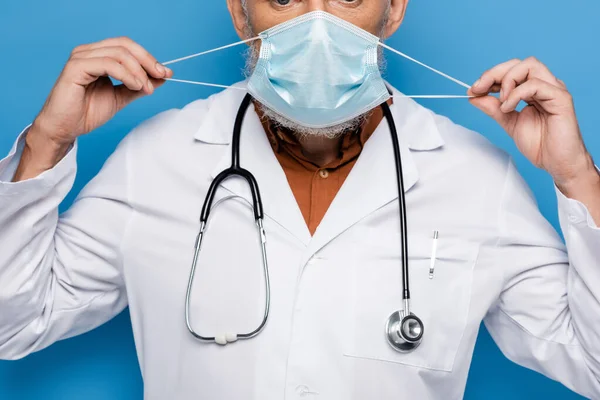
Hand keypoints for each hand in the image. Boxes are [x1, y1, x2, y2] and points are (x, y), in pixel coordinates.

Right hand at [30, 36, 172, 146]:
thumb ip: (139, 85)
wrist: (65, 129)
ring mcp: (81, 58)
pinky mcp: (75, 67)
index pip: (128, 46)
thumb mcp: (121, 97)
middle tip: (161, 76)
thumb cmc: (86, 112)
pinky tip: (135, 86)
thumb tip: (162, 77)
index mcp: (98, 55)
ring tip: (146, 88)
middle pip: (125, 45)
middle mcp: (88, 52)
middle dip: (147, 61)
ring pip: (118, 53)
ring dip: (138, 70)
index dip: (149, 57)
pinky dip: (126, 74)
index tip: (166, 73)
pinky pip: (107, 64)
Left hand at [468, 57, 596, 190]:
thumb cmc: (539, 144)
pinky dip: (516, 94)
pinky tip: (508, 108)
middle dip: (494, 73)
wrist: (556, 163)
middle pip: (519, 63)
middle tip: (478, 89)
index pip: (511, 70)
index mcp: (533, 89)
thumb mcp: (508, 122)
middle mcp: (545, 85)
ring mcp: (554, 89)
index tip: (473, 90)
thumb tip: (474, 96)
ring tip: (501, 102)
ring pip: (529, 65)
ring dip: (507, 80)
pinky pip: (535, 85)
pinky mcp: (561, 98)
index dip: (490, 76)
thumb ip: (493, 108)